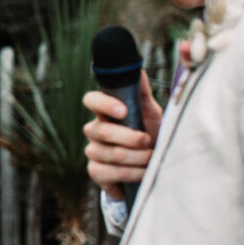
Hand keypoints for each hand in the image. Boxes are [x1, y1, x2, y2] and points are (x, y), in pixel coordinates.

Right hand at [81, 73, 161, 201]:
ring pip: (112, 154)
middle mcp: (94, 131)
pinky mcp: (96, 172)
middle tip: (149, 140)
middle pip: (103, 131)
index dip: (104, 104)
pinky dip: (133, 173)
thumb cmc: (149, 133)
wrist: (151, 165)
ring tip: (152, 158)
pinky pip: (111, 173)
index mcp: (105, 112)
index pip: (91, 100)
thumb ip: (142, 93)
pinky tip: (144, 172)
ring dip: (137, 158)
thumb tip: (138, 70)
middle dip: (130, 137)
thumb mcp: (150, 113)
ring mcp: (93, 152)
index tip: (124, 111)